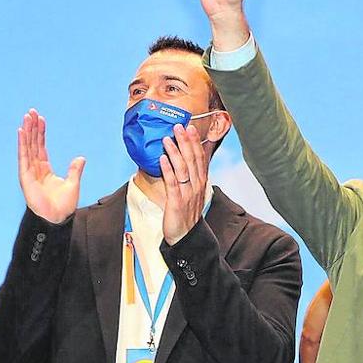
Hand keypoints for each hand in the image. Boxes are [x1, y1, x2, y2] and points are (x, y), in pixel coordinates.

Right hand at [17, 109, 84, 223]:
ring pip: (27, 147)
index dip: (40, 133)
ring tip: (26, 117)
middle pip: (33, 144)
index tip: (40, 119)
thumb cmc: (63, 206)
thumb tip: (81, 158)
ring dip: (27, 132)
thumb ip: (75, 170)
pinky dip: (22, 144)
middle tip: (31, 112)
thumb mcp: (73, 184)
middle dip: (32, 128)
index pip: (41, 147)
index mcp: (45, 170)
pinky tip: (21, 132)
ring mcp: (29, 172)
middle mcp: (35, 169)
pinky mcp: (25, 177)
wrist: (57, 218)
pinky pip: (23, 157)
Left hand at [160, 123, 210, 244]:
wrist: (186, 236)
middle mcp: (196, 186)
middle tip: (179, 127)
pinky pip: (172, 183)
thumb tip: (187, 161)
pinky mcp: (176, 202)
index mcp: (200, 183)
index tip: (191, 128)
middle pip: (192, 160)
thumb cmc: (187, 213)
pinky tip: (162, 159)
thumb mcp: (192, 192)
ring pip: (183, 169)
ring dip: (175, 152)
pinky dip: (167, 170)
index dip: (195, 142)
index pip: (200, 158)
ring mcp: (187, 194)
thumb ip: (191, 176)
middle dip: (185, 142)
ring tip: (168, 138)